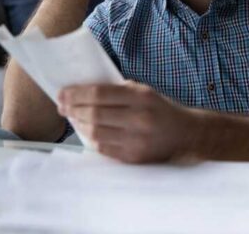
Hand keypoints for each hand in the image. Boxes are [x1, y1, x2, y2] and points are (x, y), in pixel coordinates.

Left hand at [57, 82, 199, 162]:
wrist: (187, 134)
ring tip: (73, 118)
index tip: (62, 93)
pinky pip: (104, 148)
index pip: (99, 93)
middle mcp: (138, 118)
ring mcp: (136, 140)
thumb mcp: (144, 91)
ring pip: (96, 133)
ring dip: (80, 125)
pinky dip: (92, 139)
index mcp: (140, 96)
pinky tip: (88, 132)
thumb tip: (84, 90)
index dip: (76, 93)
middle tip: (62, 106)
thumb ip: (118, 91)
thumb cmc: (160, 109)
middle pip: (94, 114)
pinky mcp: (135, 157)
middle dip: (73, 109)